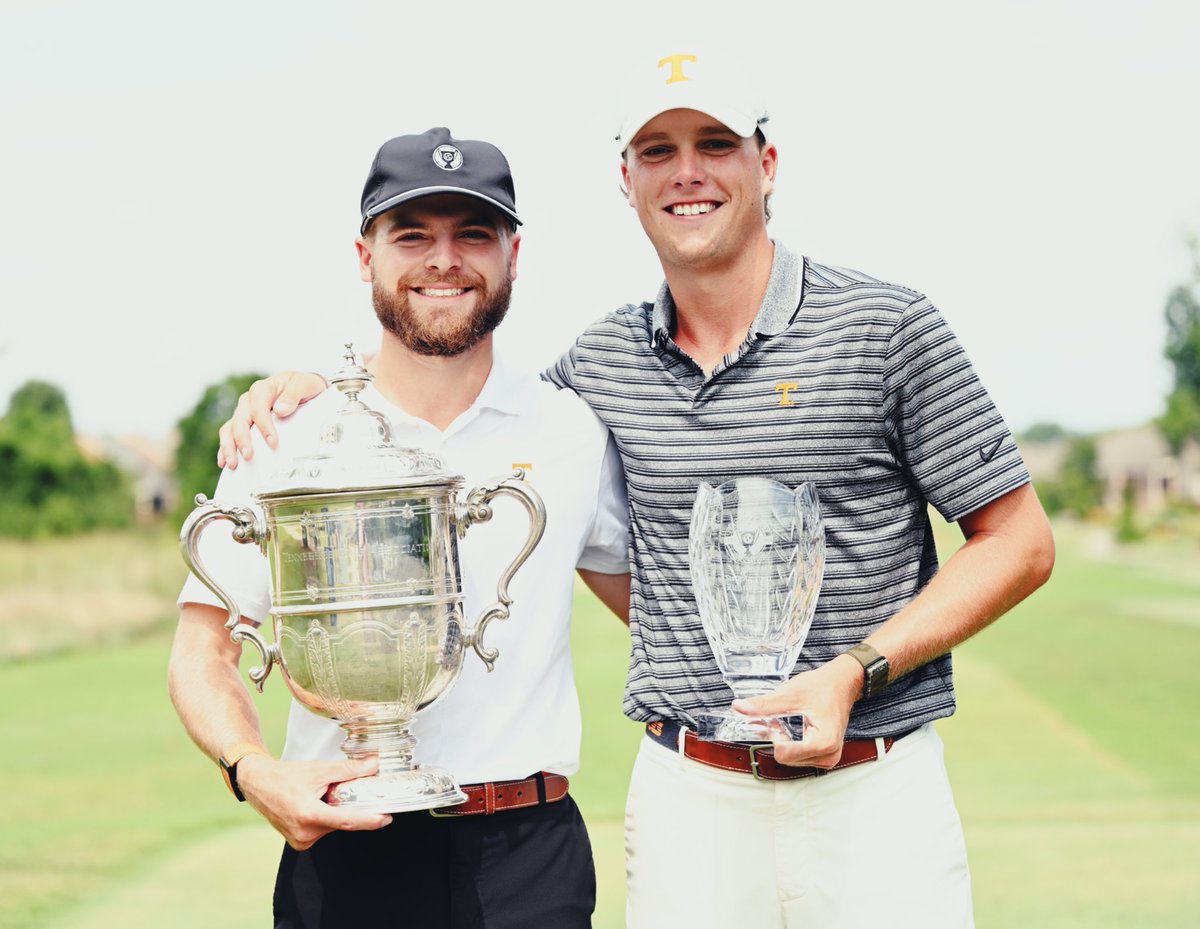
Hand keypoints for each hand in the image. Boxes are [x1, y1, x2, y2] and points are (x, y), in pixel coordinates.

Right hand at [217, 371, 328, 468]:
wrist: (302, 388)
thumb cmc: (303, 386)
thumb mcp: (304, 385)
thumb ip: (293, 395)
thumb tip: (279, 410)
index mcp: (262, 389)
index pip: (258, 408)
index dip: (264, 426)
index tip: (273, 443)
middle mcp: (249, 401)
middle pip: (240, 420)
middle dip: (242, 440)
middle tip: (248, 456)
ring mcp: (243, 412)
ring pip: (229, 429)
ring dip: (229, 447)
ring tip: (233, 464)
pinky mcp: (242, 423)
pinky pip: (228, 436)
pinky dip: (224, 449)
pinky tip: (224, 463)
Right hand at [236, 753, 391, 849]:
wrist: (258, 783)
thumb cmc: (285, 776)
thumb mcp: (320, 769)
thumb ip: (349, 770)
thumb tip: (374, 765)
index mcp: (309, 815)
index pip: (347, 820)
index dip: (369, 820)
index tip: (385, 818)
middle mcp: (304, 832)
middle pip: (341, 822)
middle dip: (349, 807)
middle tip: (350, 791)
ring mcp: (300, 840)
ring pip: (332, 826)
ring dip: (335, 811)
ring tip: (321, 795)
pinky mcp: (298, 842)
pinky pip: (322, 830)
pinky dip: (325, 817)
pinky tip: (316, 804)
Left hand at [732, 654, 862, 767]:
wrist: (842, 683)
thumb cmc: (823, 687)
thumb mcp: (790, 694)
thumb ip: (764, 705)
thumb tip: (740, 708)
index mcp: (824, 742)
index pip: (784, 755)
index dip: (775, 737)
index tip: (777, 721)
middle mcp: (829, 755)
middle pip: (787, 759)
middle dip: (779, 740)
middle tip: (781, 720)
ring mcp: (829, 757)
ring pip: (792, 761)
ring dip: (785, 743)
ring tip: (789, 723)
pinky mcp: (826, 755)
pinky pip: (801, 758)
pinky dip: (792, 745)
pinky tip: (792, 729)